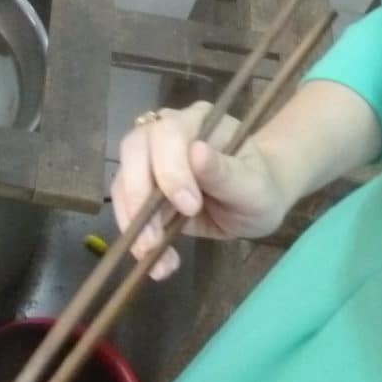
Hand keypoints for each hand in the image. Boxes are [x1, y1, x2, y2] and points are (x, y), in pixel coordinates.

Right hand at [110, 101, 293, 280]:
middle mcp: (166, 132)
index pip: (169, 132)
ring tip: (151, 256)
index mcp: (199, 122)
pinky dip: (135, 234)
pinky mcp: (140, 185)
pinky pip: (125, 205)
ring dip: (133, 221)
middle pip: (133, 149)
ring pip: (122, 179)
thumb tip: (196, 153)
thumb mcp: (254, 187)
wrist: (252, 203)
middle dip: (139, 195)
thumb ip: (226, 173)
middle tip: (155, 237)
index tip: (189, 206)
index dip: (170, 168)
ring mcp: (149, 157)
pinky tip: (155, 260)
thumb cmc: (259, 188)